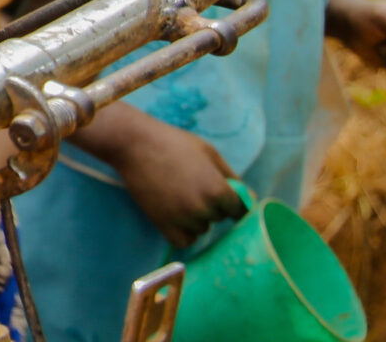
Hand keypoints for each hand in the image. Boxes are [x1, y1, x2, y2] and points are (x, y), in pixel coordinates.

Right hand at [110, 118, 243, 248]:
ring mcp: (182, 218)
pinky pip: (183, 241)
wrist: (134, 144)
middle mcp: (204, 208)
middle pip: (219, 218)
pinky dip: (184, 233)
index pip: (239, 210)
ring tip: (181, 197)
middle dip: (213, 206)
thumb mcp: (209, 153)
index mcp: (218, 190)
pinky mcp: (163, 224)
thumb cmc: (174, 143)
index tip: (225, 197)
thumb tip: (251, 199)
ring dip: (197, 218)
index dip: (233, 202)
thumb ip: (232, 176)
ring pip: (202, 229)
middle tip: (194, 187)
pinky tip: (177, 217)